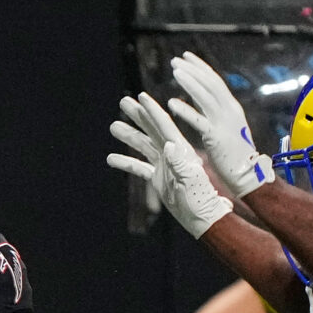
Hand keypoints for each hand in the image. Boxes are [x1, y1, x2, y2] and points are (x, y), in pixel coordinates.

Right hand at [108, 94, 232, 237]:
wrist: (202, 217)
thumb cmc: (199, 199)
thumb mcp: (190, 180)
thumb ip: (179, 162)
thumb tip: (168, 144)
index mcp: (180, 151)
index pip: (163, 126)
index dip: (152, 110)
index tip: (142, 95)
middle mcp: (171, 154)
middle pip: (151, 130)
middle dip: (138, 115)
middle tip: (124, 101)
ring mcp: (163, 165)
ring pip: (142, 146)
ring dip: (129, 135)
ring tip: (114, 126)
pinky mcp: (157, 178)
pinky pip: (138, 168)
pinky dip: (125, 162)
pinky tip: (111, 158)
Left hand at [167, 52, 275, 196]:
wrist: (249, 176)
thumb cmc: (235, 156)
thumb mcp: (226, 129)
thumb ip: (215, 114)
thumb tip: (202, 101)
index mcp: (231, 108)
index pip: (215, 81)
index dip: (200, 68)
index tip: (185, 57)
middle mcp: (230, 111)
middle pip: (211, 84)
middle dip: (194, 70)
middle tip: (175, 60)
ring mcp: (224, 123)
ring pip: (206, 97)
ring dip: (190, 82)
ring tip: (174, 71)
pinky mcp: (217, 138)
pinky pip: (200, 122)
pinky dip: (187, 111)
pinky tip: (171, 103)